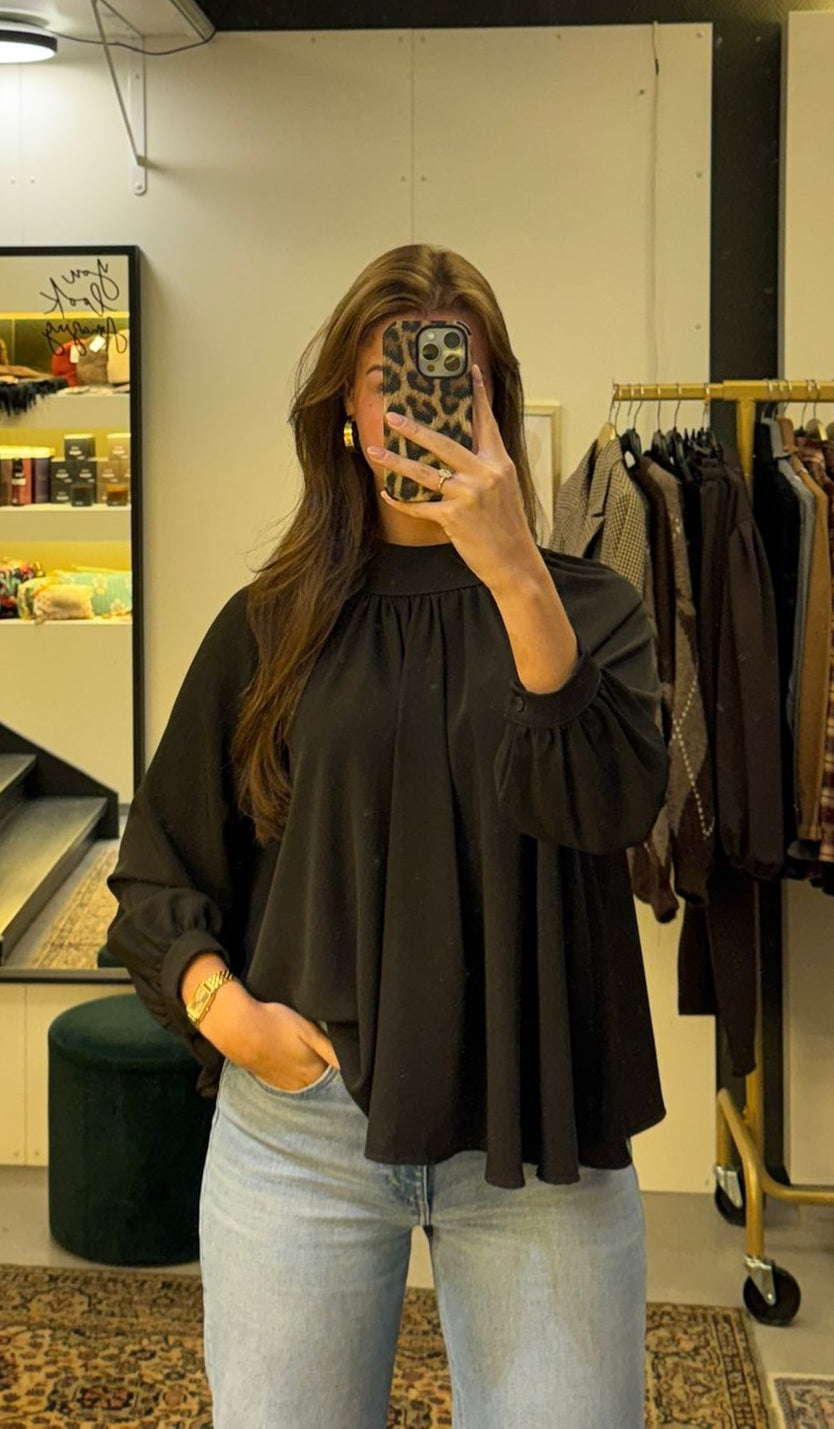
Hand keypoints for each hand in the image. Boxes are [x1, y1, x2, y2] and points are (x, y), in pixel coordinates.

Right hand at [241, 1001, 339, 1090]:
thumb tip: (349, 1068)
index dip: (338, 1064)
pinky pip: (290, 1084)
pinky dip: (294, 1076)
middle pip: (320, 1082)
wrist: (238, 1028)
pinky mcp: (270, 1081)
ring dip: (308, 1075)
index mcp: (314, 1071)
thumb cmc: (275, 1023)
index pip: (335, 1075)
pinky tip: (289, 1061)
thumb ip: (330, 1050)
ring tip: (304, 1056)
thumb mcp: (308, 1030)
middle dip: (324, 1072)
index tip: (337, 1054)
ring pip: (305, 1084)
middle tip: (319, 1052)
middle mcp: (300, 1084)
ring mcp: (283, 1084)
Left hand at [368, 364, 540, 595]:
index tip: (469, 370)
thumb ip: (485, 468)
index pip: (485, 423)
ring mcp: (469, 495)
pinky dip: (402, 501)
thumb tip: (459, 452)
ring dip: (396, 462)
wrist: (514, 562)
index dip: (477, 395)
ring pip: (424, 473)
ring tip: (375, 452)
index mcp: (499, 463)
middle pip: (443, 443)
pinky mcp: (454, 518)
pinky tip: (388, 494)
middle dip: (414, 428)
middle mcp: (485, 474)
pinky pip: (421, 506)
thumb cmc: (507, 527)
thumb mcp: (504, 490)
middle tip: (392, 416)